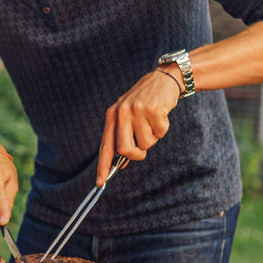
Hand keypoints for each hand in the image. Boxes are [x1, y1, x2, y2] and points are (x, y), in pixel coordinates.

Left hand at [96, 69, 177, 183]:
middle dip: (137, 155)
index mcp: (112, 116)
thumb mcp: (128, 116)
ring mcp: (137, 111)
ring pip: (146, 143)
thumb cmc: (144, 102)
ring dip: (153, 137)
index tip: (100, 182)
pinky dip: (163, 129)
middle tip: (142, 151)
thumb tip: (121, 163)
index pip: (105, 145)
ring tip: (152, 122)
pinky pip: (160, 133)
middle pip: (125, 149)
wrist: (163, 80)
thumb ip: (123, 137)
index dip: (102, 165)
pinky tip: (161, 116)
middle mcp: (122, 113)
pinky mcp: (154, 109)